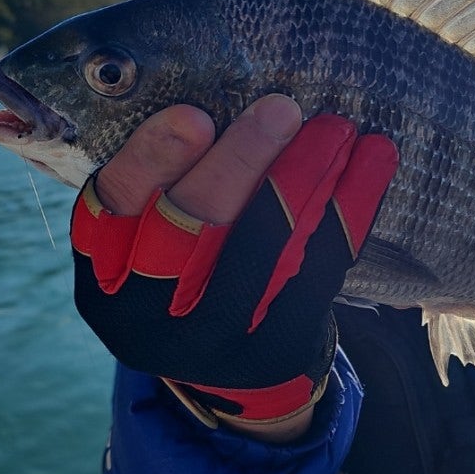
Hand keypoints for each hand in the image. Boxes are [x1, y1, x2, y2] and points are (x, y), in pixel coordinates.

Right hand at [71, 95, 397, 439]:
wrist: (235, 386)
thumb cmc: (187, 284)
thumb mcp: (145, 252)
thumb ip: (157, 192)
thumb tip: (203, 87)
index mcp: (101, 283)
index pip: (109, 212)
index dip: (149, 160)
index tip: (195, 113)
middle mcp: (146, 322)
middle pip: (186, 231)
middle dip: (236, 163)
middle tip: (279, 108)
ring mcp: (213, 345)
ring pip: (260, 249)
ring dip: (301, 177)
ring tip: (333, 126)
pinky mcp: (277, 352)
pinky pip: (318, 270)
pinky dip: (349, 210)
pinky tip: (373, 161)